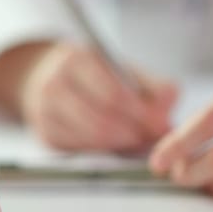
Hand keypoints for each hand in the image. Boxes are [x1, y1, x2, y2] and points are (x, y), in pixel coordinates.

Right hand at [18, 43, 177, 151]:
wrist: (45, 75)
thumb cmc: (94, 72)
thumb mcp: (122, 68)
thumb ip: (153, 88)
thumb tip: (167, 123)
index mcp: (76, 60)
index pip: (114, 94)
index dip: (142, 114)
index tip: (162, 124)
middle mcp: (54, 85)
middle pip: (101, 121)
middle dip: (134, 134)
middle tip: (153, 139)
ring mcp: (45, 113)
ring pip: (92, 140)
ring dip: (122, 145)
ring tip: (139, 141)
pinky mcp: (46, 137)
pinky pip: (82, 151)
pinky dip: (105, 151)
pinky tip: (117, 144)